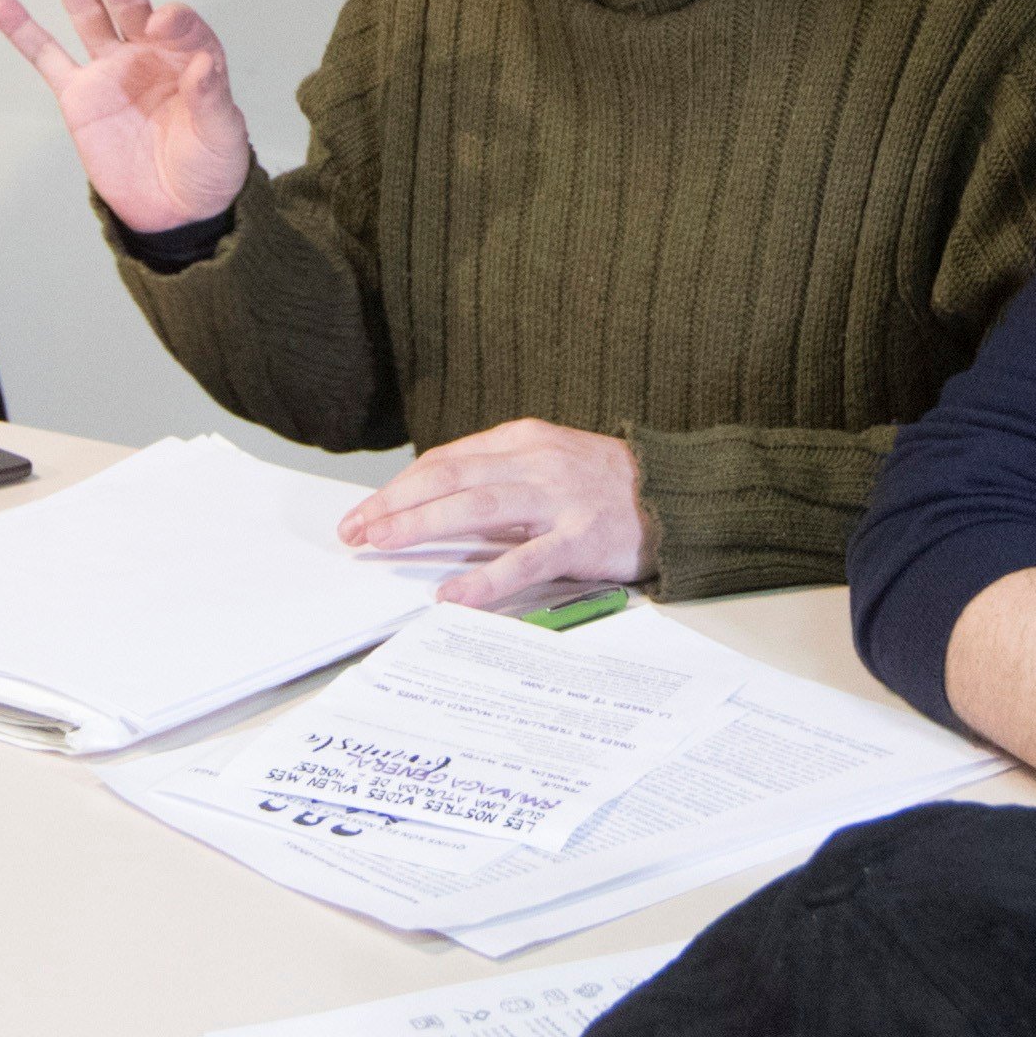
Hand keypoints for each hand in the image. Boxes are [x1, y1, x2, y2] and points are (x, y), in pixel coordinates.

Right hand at [0, 0, 254, 232]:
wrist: (174, 210)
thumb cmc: (209, 168)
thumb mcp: (223, 137)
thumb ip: (212, 99)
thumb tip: (202, 64)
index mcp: (190, 57)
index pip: (181, 26)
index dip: (174, 21)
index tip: (163, 20)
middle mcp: (149, 53)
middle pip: (129, 4)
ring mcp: (110, 69)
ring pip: (86, 13)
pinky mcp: (77, 95)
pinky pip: (44, 56)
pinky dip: (21, 27)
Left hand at [340, 419, 651, 611]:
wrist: (680, 494)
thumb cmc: (609, 485)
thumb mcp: (549, 463)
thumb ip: (499, 478)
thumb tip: (438, 504)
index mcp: (523, 440)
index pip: (446, 461)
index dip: (400, 487)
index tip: (367, 511)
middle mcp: (535, 462)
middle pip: (449, 478)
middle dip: (394, 504)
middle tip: (354, 529)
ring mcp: (558, 499)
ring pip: (475, 508)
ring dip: (421, 526)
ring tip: (381, 544)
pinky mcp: (580, 538)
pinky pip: (524, 560)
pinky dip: (485, 580)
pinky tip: (453, 596)